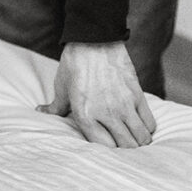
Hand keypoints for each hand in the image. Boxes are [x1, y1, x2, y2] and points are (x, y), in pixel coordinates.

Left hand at [37, 41, 155, 147]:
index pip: (104, 149)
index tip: (107, 148)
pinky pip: (149, 122)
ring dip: (138, 141)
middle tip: (123, 145)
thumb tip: (41, 112)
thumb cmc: (74, 62)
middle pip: (126, 147)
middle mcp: (106, 113)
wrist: (94, 39)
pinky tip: (139, 124)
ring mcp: (124, 105)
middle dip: (125, 151)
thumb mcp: (61, 85)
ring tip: (133, 138)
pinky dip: (147, 128)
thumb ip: (55, 106)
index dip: (107, 152)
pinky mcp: (137, 95)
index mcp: (84, 114)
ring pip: (141, 138)